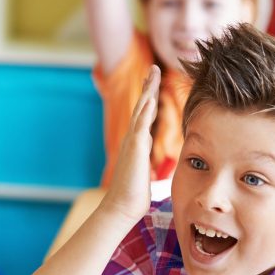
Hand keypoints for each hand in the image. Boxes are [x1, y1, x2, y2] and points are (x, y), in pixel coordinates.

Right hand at [101, 65, 160, 218]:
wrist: (121, 206)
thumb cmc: (133, 194)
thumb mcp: (143, 171)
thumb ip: (144, 160)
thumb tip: (147, 159)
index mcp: (137, 142)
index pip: (145, 115)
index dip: (149, 97)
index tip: (153, 82)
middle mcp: (133, 138)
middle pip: (142, 106)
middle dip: (148, 86)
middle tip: (153, 68)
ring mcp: (133, 141)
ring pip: (141, 110)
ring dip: (147, 91)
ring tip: (152, 73)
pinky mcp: (135, 149)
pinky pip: (141, 125)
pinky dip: (145, 111)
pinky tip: (150, 98)